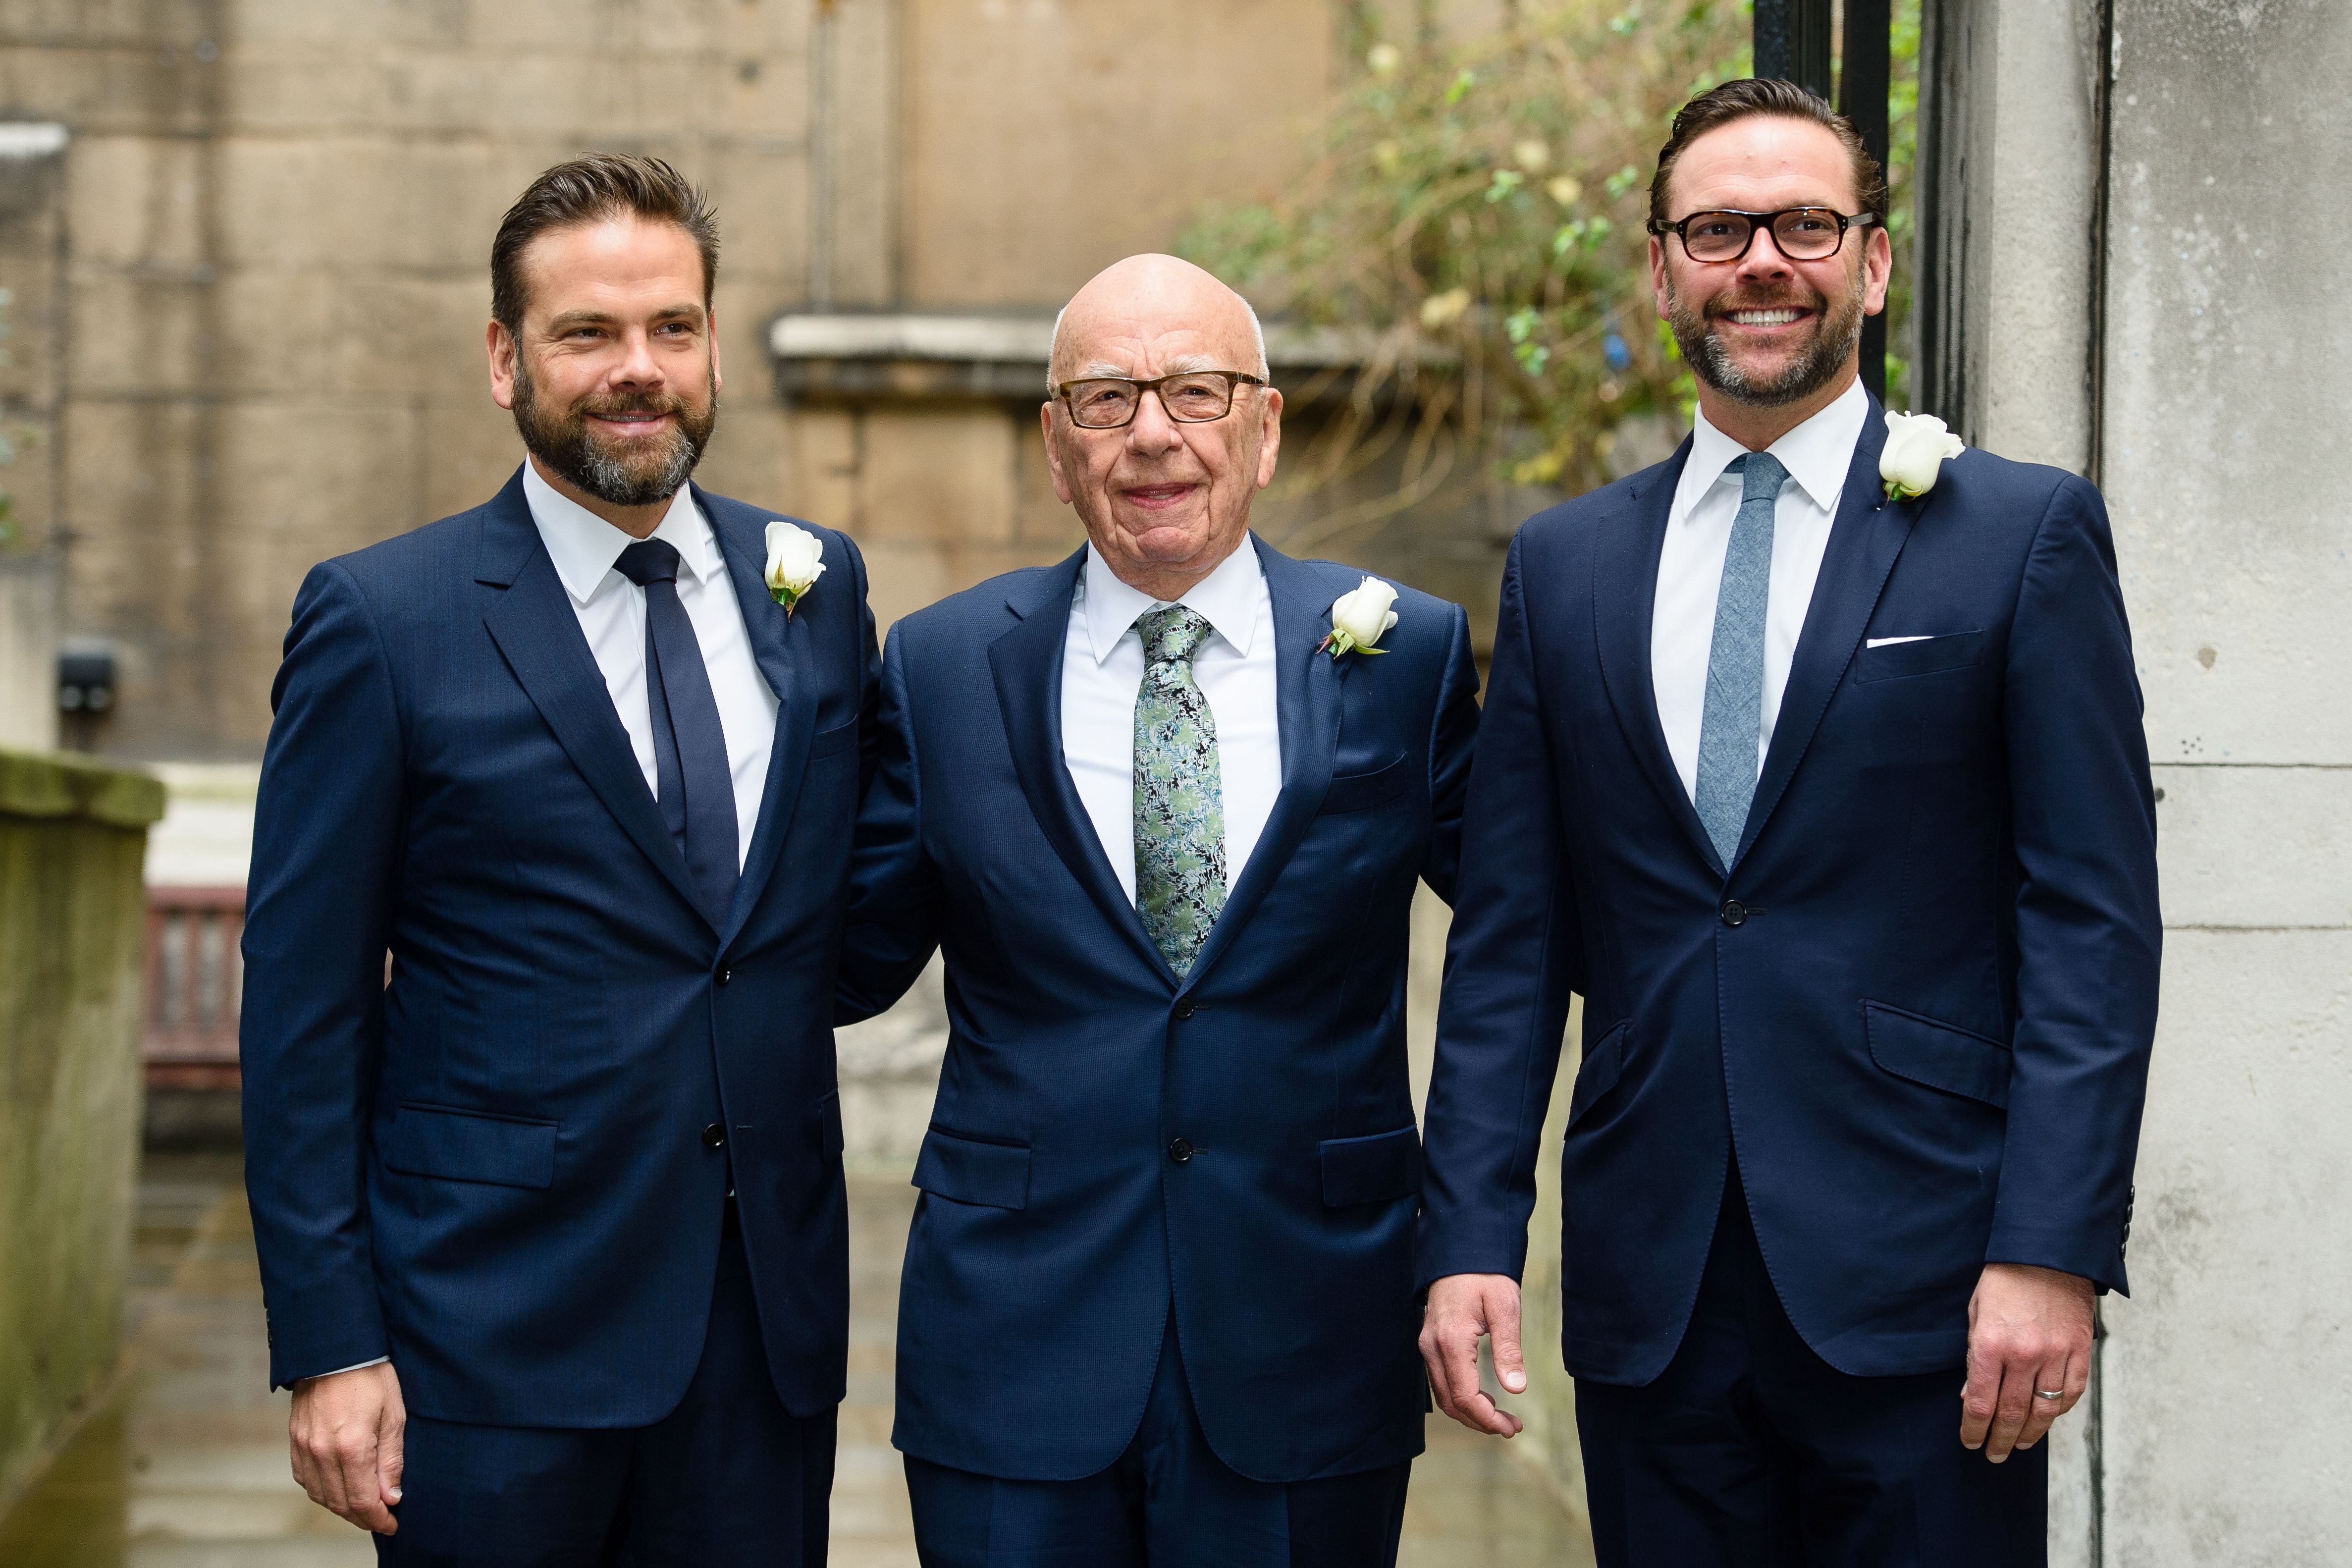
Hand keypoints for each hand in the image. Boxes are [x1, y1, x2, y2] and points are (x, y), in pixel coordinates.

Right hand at [289, 1361, 405, 1532]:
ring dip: (341, 1506)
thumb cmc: (371, 1377)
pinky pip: (304, 1478)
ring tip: (362, 1506)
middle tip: (380, 1518)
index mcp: (351, 1447)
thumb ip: (391, 1460)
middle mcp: (322, 1452)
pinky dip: (321, 1490)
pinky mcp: (294, 1439)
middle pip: (340, 1503)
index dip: (378, 1518)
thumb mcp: (393, 1415)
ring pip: (320, 1494)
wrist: (335, 1349)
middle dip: (362, 1517)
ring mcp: (304, 1446)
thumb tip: (391, 1497)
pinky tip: (337, 1487)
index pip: (362, 1500)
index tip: (392, 1524)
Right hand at [1419, 1273, 1526, 1436]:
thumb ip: (1508, 1350)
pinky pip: (1441, 1380)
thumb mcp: (1504, 1308)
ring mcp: (1427, 1344)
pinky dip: (1461, 1396)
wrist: (1461, 1250)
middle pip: (1451, 1402)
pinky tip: (1483, 1397)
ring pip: (1443, 1394)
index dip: (1487, 1420)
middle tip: (1511, 1427)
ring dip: (1470, 1412)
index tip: (1511, 1428)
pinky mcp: (1430, 1341)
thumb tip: (1516, 1389)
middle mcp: (1432, 1346)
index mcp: (1451, 1340)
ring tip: (1501, 1417)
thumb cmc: (1486, 1275)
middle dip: (1480, 1421)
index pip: (1465, 1396)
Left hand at [1960, 1263, 2092, 1462]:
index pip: (1980, 1402)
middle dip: (2000, 1440)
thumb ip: (1975, 1356)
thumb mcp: (1976, 1313)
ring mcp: (2056, 1354)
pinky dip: (2059, 1410)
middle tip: (1993, 1454)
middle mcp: (2024, 1354)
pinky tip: (2047, 1419)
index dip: (1973, 1428)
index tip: (1969, 1441)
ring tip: (2019, 1445)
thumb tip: (1972, 1394)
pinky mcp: (2080, 1350)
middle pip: (2011, 1413)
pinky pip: (2071, 1392)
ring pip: (2044, 1410)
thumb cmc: (2004, 1279)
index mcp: (1991, 1344)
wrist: (2046, 1252)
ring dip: (2030, 1433)